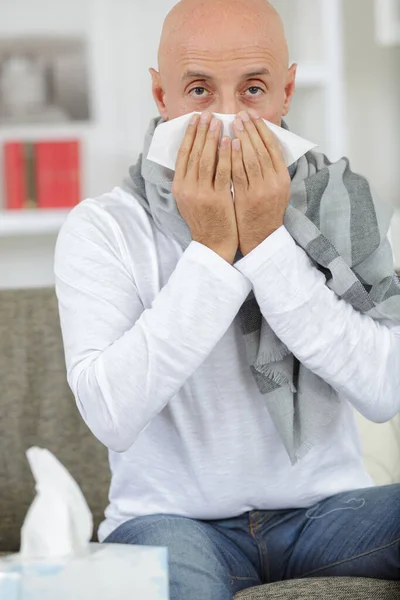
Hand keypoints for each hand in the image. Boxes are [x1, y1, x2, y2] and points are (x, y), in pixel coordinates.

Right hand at [172, 112, 237, 263]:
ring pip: (206, 159)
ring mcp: (202, 194)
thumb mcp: (190, 199)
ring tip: (219, 121)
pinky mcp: (218, 198)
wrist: (213, 244)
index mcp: (179, 187)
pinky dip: (226, 155)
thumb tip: (196, 152)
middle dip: (201, 131)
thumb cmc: (205, 220)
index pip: (182, 155)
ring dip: (212, 138)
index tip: (195, 119)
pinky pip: (223, 172)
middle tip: (208, 114)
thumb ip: (190, 179)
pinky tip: (230, 141)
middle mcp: (187, 188)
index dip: (189, 135)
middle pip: (193, 153)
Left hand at [232, 110, 290, 255]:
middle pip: (262, 149)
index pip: (273, 147)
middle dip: (251, 129)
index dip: (263, 129)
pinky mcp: (247, 198)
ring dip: (242, 138)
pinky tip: (229, 143)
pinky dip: (235, 156)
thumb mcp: (274, 190)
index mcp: (283, 178)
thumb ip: (269, 170)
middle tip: (241, 114)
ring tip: (234, 123)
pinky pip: (239, 173)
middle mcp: (274, 183)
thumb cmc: (264, 212)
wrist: (260, 239)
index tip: (253, 116)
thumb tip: (259, 144)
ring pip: (252, 158)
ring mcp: (261, 190)